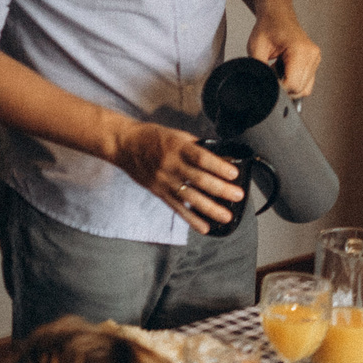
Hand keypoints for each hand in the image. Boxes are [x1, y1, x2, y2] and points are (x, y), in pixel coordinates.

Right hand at [111, 123, 243, 232]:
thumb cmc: (153, 138)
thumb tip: (220, 158)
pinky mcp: (159, 193)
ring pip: (190, 197)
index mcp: (178, 147)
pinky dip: (192, 219)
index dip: (218, 166)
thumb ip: (197, 147)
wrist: (125, 145)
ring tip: (226, 216)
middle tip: (238, 196)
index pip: (201, 158)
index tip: (234, 173)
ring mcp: (165, 181)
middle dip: (221, 189)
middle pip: (199, 180)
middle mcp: (171, 165)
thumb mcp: (177, 135)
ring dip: (210, 209)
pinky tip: (205, 227)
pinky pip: (177, 209)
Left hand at [246, 11, 320, 97]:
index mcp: (300, 50)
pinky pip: (306, 83)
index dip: (278, 87)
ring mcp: (315, 59)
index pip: (292, 85)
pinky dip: (294, 81)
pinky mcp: (314, 62)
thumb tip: (261, 87)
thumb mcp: (256, 48)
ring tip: (278, 69)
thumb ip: (259, 70)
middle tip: (272, 70)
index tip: (268, 77)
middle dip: (283, 86)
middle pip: (299, 90)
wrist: (277, 14)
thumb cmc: (267, 27)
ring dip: (289, 85)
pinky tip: (285, 69)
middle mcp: (312, 55)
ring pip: (304, 89)